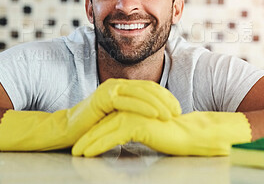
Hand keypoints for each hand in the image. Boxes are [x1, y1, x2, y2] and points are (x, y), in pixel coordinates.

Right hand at [0, 78, 180, 150]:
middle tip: (179, 111)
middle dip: (166, 99)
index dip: (166, 97)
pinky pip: (128, 101)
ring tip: (171, 115)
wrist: (67, 130)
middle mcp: (118, 85)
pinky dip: (143, 107)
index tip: (178, 108)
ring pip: (141, 92)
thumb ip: (132, 112)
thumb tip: (153, 119)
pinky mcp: (103, 97)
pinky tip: (155, 115)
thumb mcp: (118, 117)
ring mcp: (110, 89)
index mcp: (123, 87)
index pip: (150, 89)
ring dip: (159, 103)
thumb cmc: (93, 126)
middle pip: (149, 88)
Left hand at [72, 111, 251, 156]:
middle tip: (74, 148)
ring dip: (89, 142)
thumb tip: (127, 136)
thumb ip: (137, 130)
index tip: (83, 142)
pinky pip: (113, 137)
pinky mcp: (137, 124)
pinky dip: (99, 145)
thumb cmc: (172, 136)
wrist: (190, 135)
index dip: (95, 132)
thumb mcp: (149, 131)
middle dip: (87, 136)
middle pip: (103, 124)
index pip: (110, 121)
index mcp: (133, 110)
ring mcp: (134, 116)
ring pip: (105, 130)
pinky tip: (89, 153)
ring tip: (77, 153)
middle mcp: (131, 110)